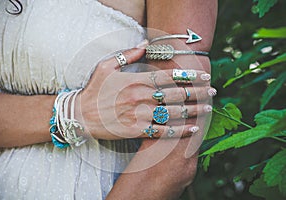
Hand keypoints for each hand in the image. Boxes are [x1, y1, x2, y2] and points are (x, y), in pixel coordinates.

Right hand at [76, 43, 213, 139]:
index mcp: (136, 80)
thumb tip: (146, 45)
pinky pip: (163, 131)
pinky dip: (180, 131)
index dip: (189, 75)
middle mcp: (141, 97)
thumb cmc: (94, 90)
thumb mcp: (107, 66)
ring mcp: (140, 115)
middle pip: (176, 94)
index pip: (169, 76)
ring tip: (209, 108)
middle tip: (213, 91)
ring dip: (194, 111)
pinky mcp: (137, 131)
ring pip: (173, 113)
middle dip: (198, 92)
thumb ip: (128, 54)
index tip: (203, 75)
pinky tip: (193, 129)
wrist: (81, 115)